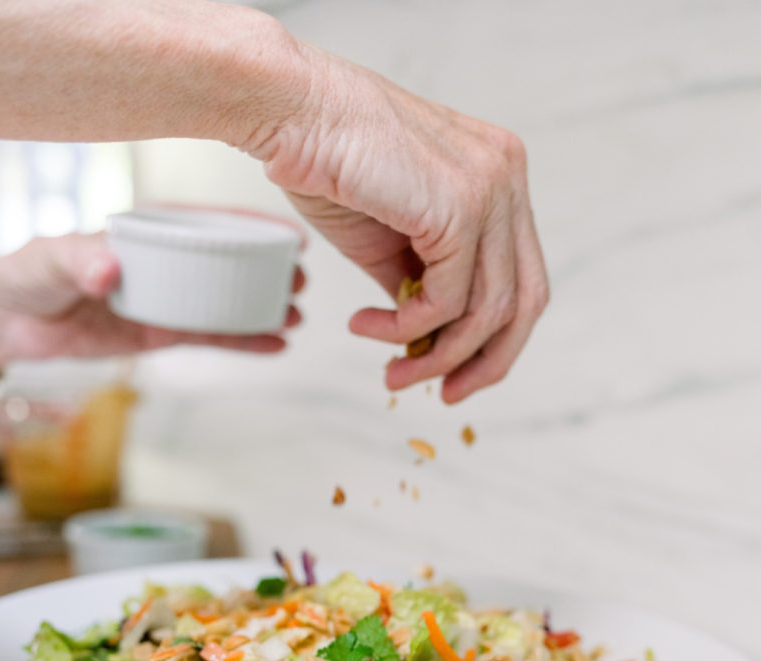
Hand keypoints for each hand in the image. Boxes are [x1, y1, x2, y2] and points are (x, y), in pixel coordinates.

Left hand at [0, 231, 302, 367]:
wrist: (14, 323)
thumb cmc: (27, 277)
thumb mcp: (51, 261)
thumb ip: (80, 259)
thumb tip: (109, 267)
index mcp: (146, 233)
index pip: (205, 223)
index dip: (249, 226)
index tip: (286, 233)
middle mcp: (165, 263)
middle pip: (227, 262)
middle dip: (267, 270)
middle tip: (299, 282)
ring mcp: (168, 298)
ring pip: (226, 301)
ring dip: (262, 308)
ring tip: (295, 316)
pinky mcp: (162, 333)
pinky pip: (210, 337)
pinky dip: (242, 342)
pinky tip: (274, 346)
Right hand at [252, 47, 548, 403]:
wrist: (290, 110)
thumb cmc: (327, 163)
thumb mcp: (387, 241)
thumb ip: (420, 283)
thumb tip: (429, 340)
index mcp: (498, 178)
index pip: (521, 279)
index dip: (493, 342)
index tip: (452, 377)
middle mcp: (508, 177)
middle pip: (526, 302)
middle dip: (484, 362)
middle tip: (441, 394)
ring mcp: (493, 188)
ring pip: (489, 311)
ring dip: (435, 355)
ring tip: (388, 368)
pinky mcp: (463, 205)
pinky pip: (449, 301)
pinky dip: (408, 328)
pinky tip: (369, 326)